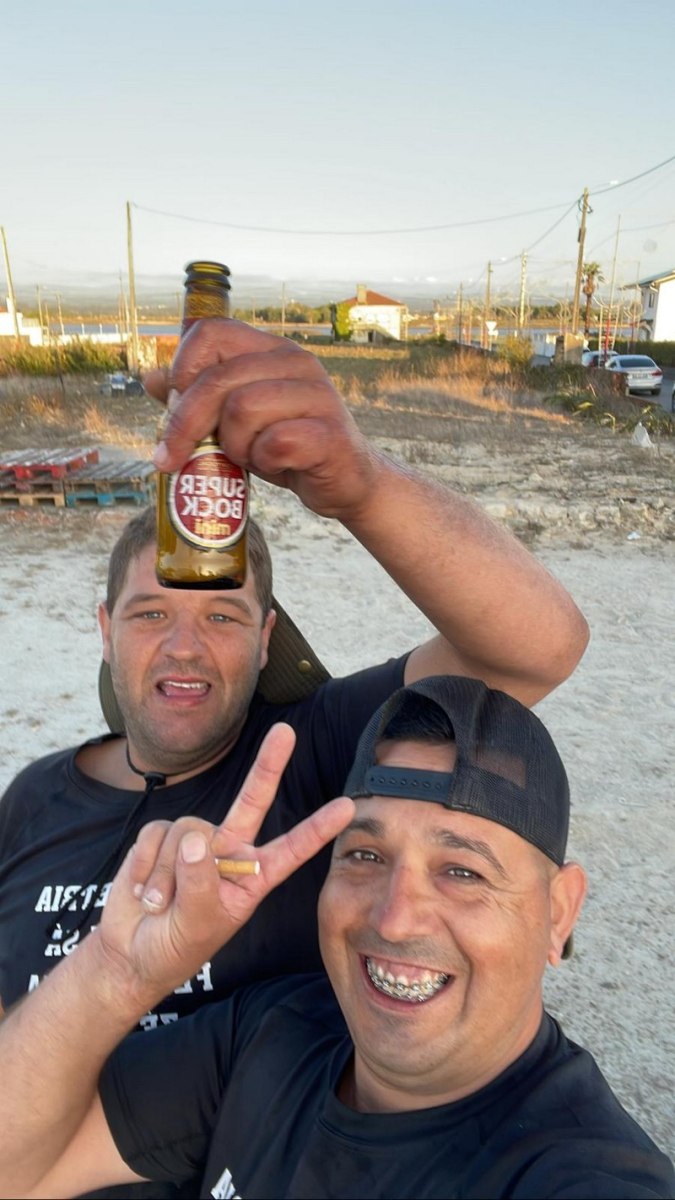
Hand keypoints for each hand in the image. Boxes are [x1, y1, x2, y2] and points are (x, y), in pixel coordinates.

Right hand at [97, 723, 353, 1006]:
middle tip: (285, 731)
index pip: (290, 849)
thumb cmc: (174, 946)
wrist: (130, 951)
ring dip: (167, 873)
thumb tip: (196, 840)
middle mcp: (230, 850)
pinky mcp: (163, 836)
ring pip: (189, 831)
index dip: (317, 829)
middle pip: (253, 800)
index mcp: (252, 876)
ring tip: (159, 902)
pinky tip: (143, 889)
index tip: (347, 807)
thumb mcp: (196, 926)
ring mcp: (197, 841)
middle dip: (268, 764)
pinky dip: (146, 865)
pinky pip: (157, 835)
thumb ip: (200, 885)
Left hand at [145, 318, 378, 520]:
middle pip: (218, 380)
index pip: (211, 332)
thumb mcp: (236, 419)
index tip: (171, 403)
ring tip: (245, 457)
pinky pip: (275, 443)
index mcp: (270, 350)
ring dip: (233, 445)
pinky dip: (263, 461)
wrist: (344, 482)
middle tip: (172, 459)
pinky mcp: (329, 434)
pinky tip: (274, 465)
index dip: (182, 366)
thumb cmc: (286, 446)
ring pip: (243, 409)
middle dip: (185, 424)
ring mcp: (317, 396)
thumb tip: (151, 379)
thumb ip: (199, 397)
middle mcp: (296, 362)